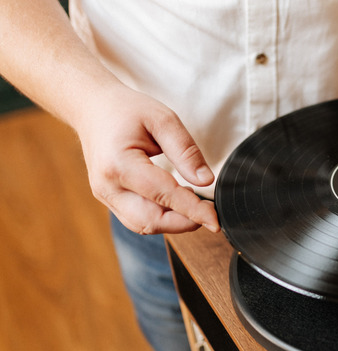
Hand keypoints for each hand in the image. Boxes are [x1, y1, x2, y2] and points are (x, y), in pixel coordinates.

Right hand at [76, 87, 219, 234]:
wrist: (91, 108)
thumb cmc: (127, 110)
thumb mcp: (163, 120)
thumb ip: (186, 151)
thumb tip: (206, 181)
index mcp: (119, 164)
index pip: (163, 196)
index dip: (193, 211)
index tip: (215, 221)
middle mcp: (107, 186)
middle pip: (149, 221)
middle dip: (184, 223)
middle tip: (210, 212)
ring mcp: (105, 195)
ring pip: (143, 225)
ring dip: (173, 222)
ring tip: (195, 203)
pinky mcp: (109, 199)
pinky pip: (137, 218)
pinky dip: (161, 217)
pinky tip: (177, 201)